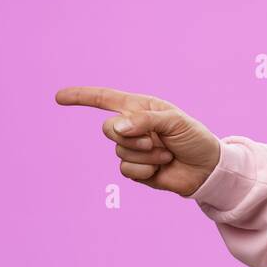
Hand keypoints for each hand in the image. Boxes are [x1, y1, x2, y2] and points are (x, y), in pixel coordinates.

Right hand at [54, 86, 221, 195]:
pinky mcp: (136, 169)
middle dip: (131, 137)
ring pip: (119, 151)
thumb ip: (144, 120)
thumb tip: (116, 127)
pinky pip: (127, 169)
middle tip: (156, 140)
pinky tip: (161, 168)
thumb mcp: (174, 122)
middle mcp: (133, 127)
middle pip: (108, 129)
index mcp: (140, 108)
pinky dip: (146, 169)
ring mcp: (133, 149)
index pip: (105, 99)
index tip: (59, 97)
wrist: (207, 169)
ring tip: (166, 154)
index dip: (81, 97)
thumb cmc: (194, 139)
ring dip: (146, 154)